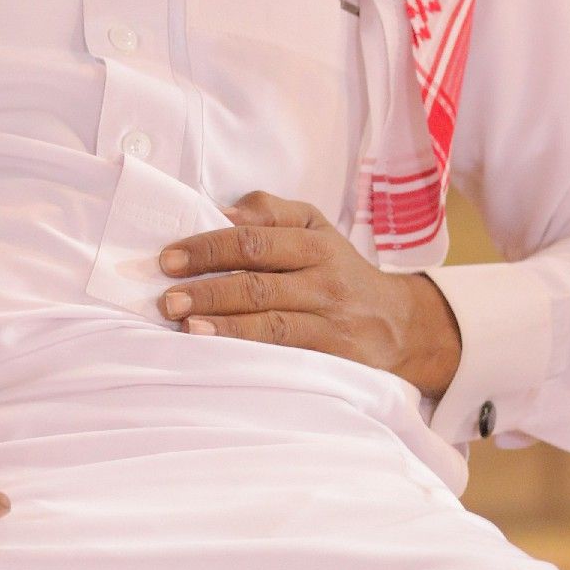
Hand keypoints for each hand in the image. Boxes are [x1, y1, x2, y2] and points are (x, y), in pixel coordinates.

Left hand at [157, 190, 462, 400]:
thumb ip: (270, 212)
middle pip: (259, 281)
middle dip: (207, 288)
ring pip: (271, 321)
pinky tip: (218, 351)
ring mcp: (331, 322)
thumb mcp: (315, 228)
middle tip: (167, 298)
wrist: (403, 327)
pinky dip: (248, 351)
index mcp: (314, 242)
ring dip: (222, 323)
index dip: (209, 248)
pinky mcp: (335, 358)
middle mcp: (325, 279)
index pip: (254, 240)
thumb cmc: (339, 272)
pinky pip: (286, 354)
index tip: (169, 257)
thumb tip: (222, 212)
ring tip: (183, 324)